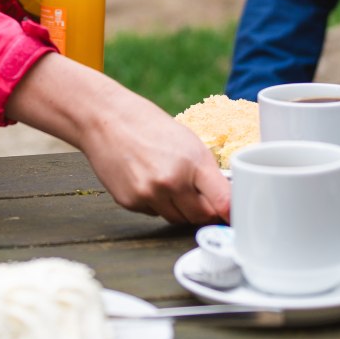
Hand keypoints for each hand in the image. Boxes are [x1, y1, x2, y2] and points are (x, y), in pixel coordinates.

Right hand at [6, 53, 229, 225]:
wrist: (105, 119)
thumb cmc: (148, 125)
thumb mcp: (188, 141)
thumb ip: (207, 174)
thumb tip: (224, 202)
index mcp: (193, 162)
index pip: (223, 202)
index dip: (231, 213)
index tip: (234, 217)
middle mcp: (172, 182)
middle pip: (200, 217)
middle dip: (204, 210)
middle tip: (200, 196)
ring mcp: (149, 195)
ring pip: (177, 219)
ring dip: (180, 209)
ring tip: (169, 181)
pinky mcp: (131, 203)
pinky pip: (154, 213)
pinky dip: (156, 203)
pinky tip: (147, 180)